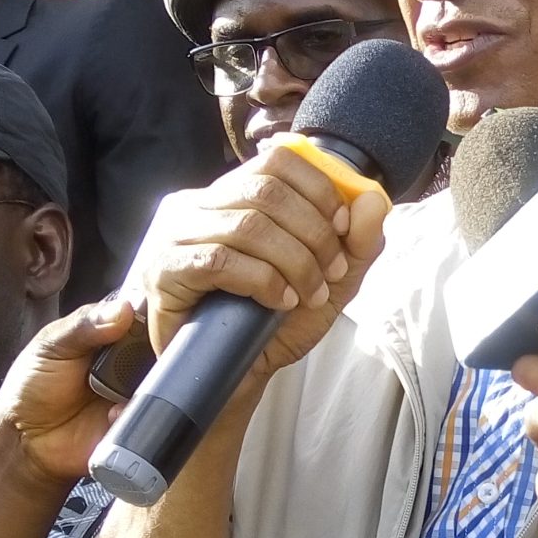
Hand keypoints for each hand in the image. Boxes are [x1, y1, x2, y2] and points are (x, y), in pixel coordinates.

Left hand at [0, 297, 148, 486]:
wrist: (27, 439)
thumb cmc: (33, 385)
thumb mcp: (52, 345)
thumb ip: (84, 325)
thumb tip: (123, 309)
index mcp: (109, 332)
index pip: (141, 315)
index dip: (151, 316)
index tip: (150, 321)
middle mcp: (127, 358)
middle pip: (159, 346)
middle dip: (155, 351)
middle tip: (132, 360)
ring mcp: (134, 389)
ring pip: (161, 379)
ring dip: (148, 383)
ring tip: (119, 389)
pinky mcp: (136, 418)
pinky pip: (152, 412)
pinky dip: (137, 410)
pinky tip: (113, 412)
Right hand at [133, 146, 390, 383]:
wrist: (236, 378)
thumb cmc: (273, 324)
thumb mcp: (330, 282)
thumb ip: (356, 242)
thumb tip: (374, 198)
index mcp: (231, 195)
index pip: (277, 160)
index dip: (319, 189)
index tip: (343, 227)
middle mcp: (197, 205)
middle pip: (266, 191)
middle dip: (314, 233)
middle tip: (332, 272)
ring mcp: (174, 235)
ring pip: (247, 225)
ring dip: (294, 262)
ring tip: (308, 294)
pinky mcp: (163, 270)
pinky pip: (219, 260)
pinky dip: (262, 281)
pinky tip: (278, 303)